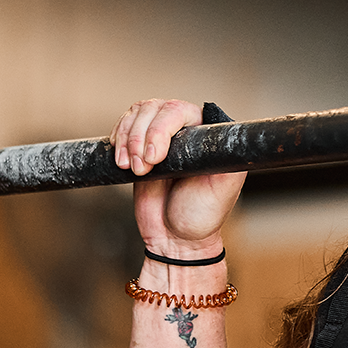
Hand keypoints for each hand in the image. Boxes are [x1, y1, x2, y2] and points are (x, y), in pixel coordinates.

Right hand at [110, 99, 245, 255]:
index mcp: (208, 135)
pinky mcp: (141, 147)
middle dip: (140, 138)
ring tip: (134, 169)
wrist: (174, 239)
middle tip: (143, 168)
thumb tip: (227, 135)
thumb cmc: (201, 217)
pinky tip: (122, 162)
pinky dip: (118, 141)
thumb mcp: (223, 190)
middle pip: (154, 108)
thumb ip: (228, 161)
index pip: (179, 111)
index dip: (161, 129)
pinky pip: (123, 127)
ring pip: (137, 114)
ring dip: (128, 139)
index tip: (155, 159)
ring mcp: (162, 136)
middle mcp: (186, 130)